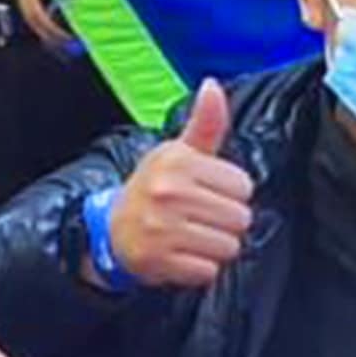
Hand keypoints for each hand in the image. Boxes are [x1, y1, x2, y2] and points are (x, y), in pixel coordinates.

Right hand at [108, 78, 255, 289]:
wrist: (112, 228)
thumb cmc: (156, 188)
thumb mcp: (178, 152)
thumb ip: (205, 123)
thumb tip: (212, 86)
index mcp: (177, 163)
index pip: (243, 186)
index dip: (231, 193)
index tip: (207, 193)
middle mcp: (167, 193)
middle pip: (240, 218)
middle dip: (226, 222)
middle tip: (200, 218)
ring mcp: (161, 228)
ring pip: (228, 246)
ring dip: (215, 246)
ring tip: (192, 236)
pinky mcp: (159, 260)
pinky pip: (208, 270)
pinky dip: (200, 268)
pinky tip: (183, 254)